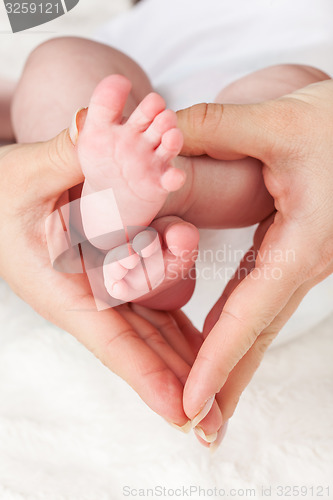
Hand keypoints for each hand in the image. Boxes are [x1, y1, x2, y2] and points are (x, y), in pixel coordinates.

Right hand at [0, 130, 218, 431]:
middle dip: (175, 379)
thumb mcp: (27, 174)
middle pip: (139, 346)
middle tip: (213, 416)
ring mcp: (99, 290)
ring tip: (216, 384)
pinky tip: (199, 341)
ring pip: (149, 330)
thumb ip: (68, 158)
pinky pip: (148, 304)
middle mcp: (85, 297)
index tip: (180, 410)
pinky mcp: (108, 277)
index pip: (112, 339)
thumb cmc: (0, 196)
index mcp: (62, 286)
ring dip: (181, 357)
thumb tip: (101, 128)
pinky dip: (174, 325)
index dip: (146, 375)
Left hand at [176, 79, 332, 426]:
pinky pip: (260, 301)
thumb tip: (153, 137)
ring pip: (259, 323)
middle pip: (258, 335)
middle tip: (199, 428)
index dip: (219, 360)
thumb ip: (211, 128)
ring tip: (206, 402)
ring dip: (232, 362)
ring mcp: (299, 262)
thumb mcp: (275, 121)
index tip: (193, 402)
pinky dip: (236, 329)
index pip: (252, 314)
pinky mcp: (292, 253)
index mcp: (301, 243)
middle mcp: (302, 264)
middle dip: (228, 383)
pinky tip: (217, 343)